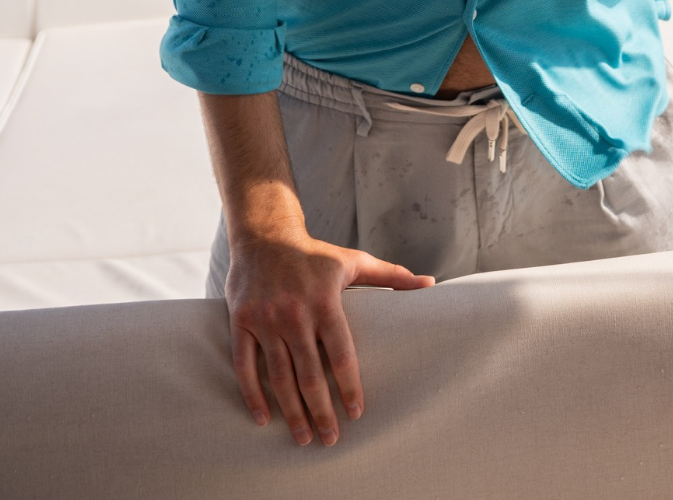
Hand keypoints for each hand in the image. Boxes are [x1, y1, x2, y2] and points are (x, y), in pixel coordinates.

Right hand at [224, 226, 433, 446]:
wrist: (264, 234)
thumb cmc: (314, 253)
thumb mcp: (353, 260)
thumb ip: (392, 275)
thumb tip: (431, 284)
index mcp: (325, 300)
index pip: (341, 354)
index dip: (349, 387)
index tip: (356, 413)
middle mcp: (295, 312)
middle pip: (310, 374)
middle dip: (321, 412)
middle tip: (330, 439)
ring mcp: (266, 318)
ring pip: (279, 376)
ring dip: (291, 412)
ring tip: (303, 438)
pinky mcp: (241, 321)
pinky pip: (245, 365)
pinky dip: (252, 395)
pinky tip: (263, 419)